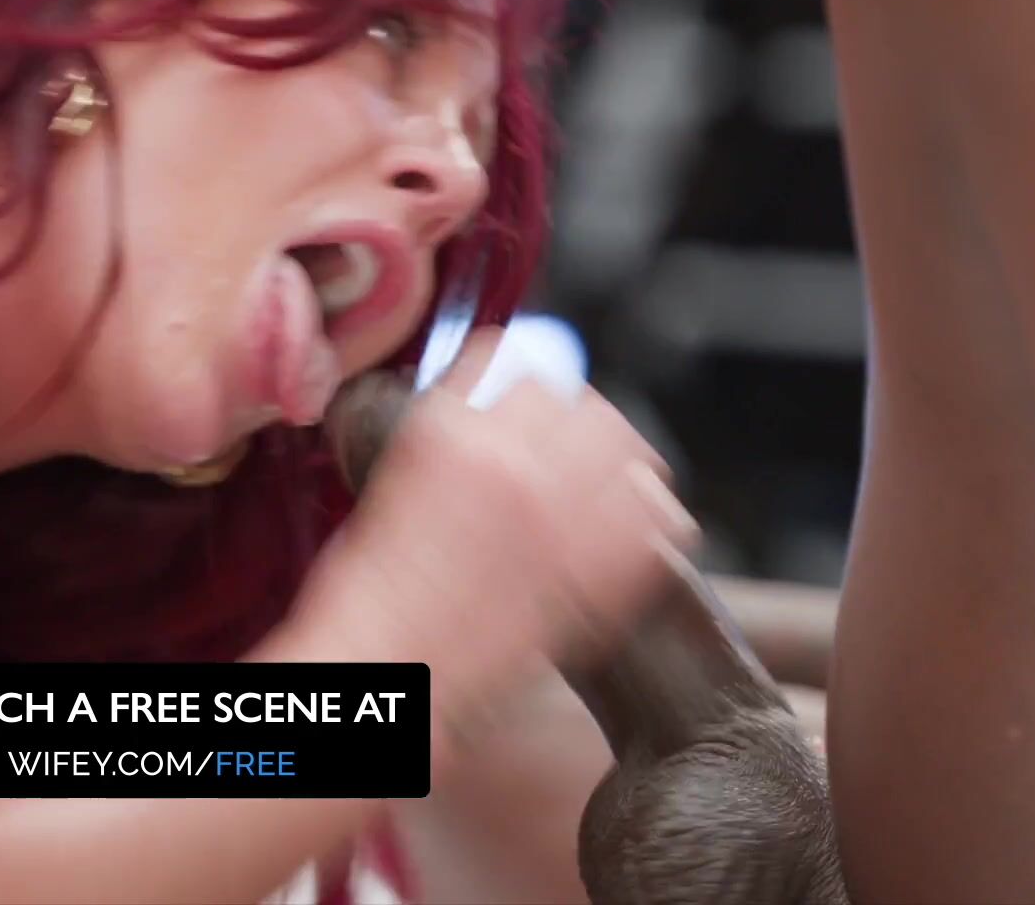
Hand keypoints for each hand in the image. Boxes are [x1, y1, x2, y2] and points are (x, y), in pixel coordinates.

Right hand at [297, 329, 697, 747]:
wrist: (390, 673)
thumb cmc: (374, 600)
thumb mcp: (396, 482)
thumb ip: (456, 436)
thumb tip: (495, 421)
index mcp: (453, 428)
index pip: (523, 362)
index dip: (535, 391)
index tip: (539, 410)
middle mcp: (515, 456)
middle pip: (585, 401)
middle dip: (583, 426)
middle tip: (578, 458)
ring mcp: (564, 510)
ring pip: (629, 449)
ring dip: (621, 467)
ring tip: (609, 496)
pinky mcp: (600, 568)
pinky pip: (659, 521)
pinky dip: (651, 528)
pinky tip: (630, 543)